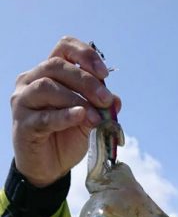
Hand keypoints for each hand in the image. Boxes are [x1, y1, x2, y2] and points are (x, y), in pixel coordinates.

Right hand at [10, 36, 120, 186]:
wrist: (49, 168)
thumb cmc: (66, 137)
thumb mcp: (89, 119)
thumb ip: (100, 107)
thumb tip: (115, 100)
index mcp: (48, 72)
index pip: (63, 47)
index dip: (84, 54)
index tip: (104, 73)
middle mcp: (31, 80)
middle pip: (56, 66)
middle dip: (86, 81)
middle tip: (105, 99)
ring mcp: (23, 101)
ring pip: (47, 87)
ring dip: (76, 99)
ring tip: (96, 116)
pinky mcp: (23, 124)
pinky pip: (44, 116)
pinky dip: (65, 116)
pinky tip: (81, 117)